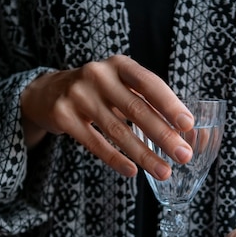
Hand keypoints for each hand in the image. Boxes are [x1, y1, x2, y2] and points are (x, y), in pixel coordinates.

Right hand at [20, 55, 193, 177]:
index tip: (188, 125)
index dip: (170, 104)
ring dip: (143, 154)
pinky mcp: (63, 116)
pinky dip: (116, 159)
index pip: (149, 84)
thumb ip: (146, 99)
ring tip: (163, 171)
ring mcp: (78, 95)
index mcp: (119, 65)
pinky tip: (133, 172)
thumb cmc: (98, 91)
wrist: (47, 92)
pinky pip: (95, 143)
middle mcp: (97, 75)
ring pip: (117, 131)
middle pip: (136, 110)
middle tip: (183, 155)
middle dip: (163, 135)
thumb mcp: (120, 84)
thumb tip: (182, 130)